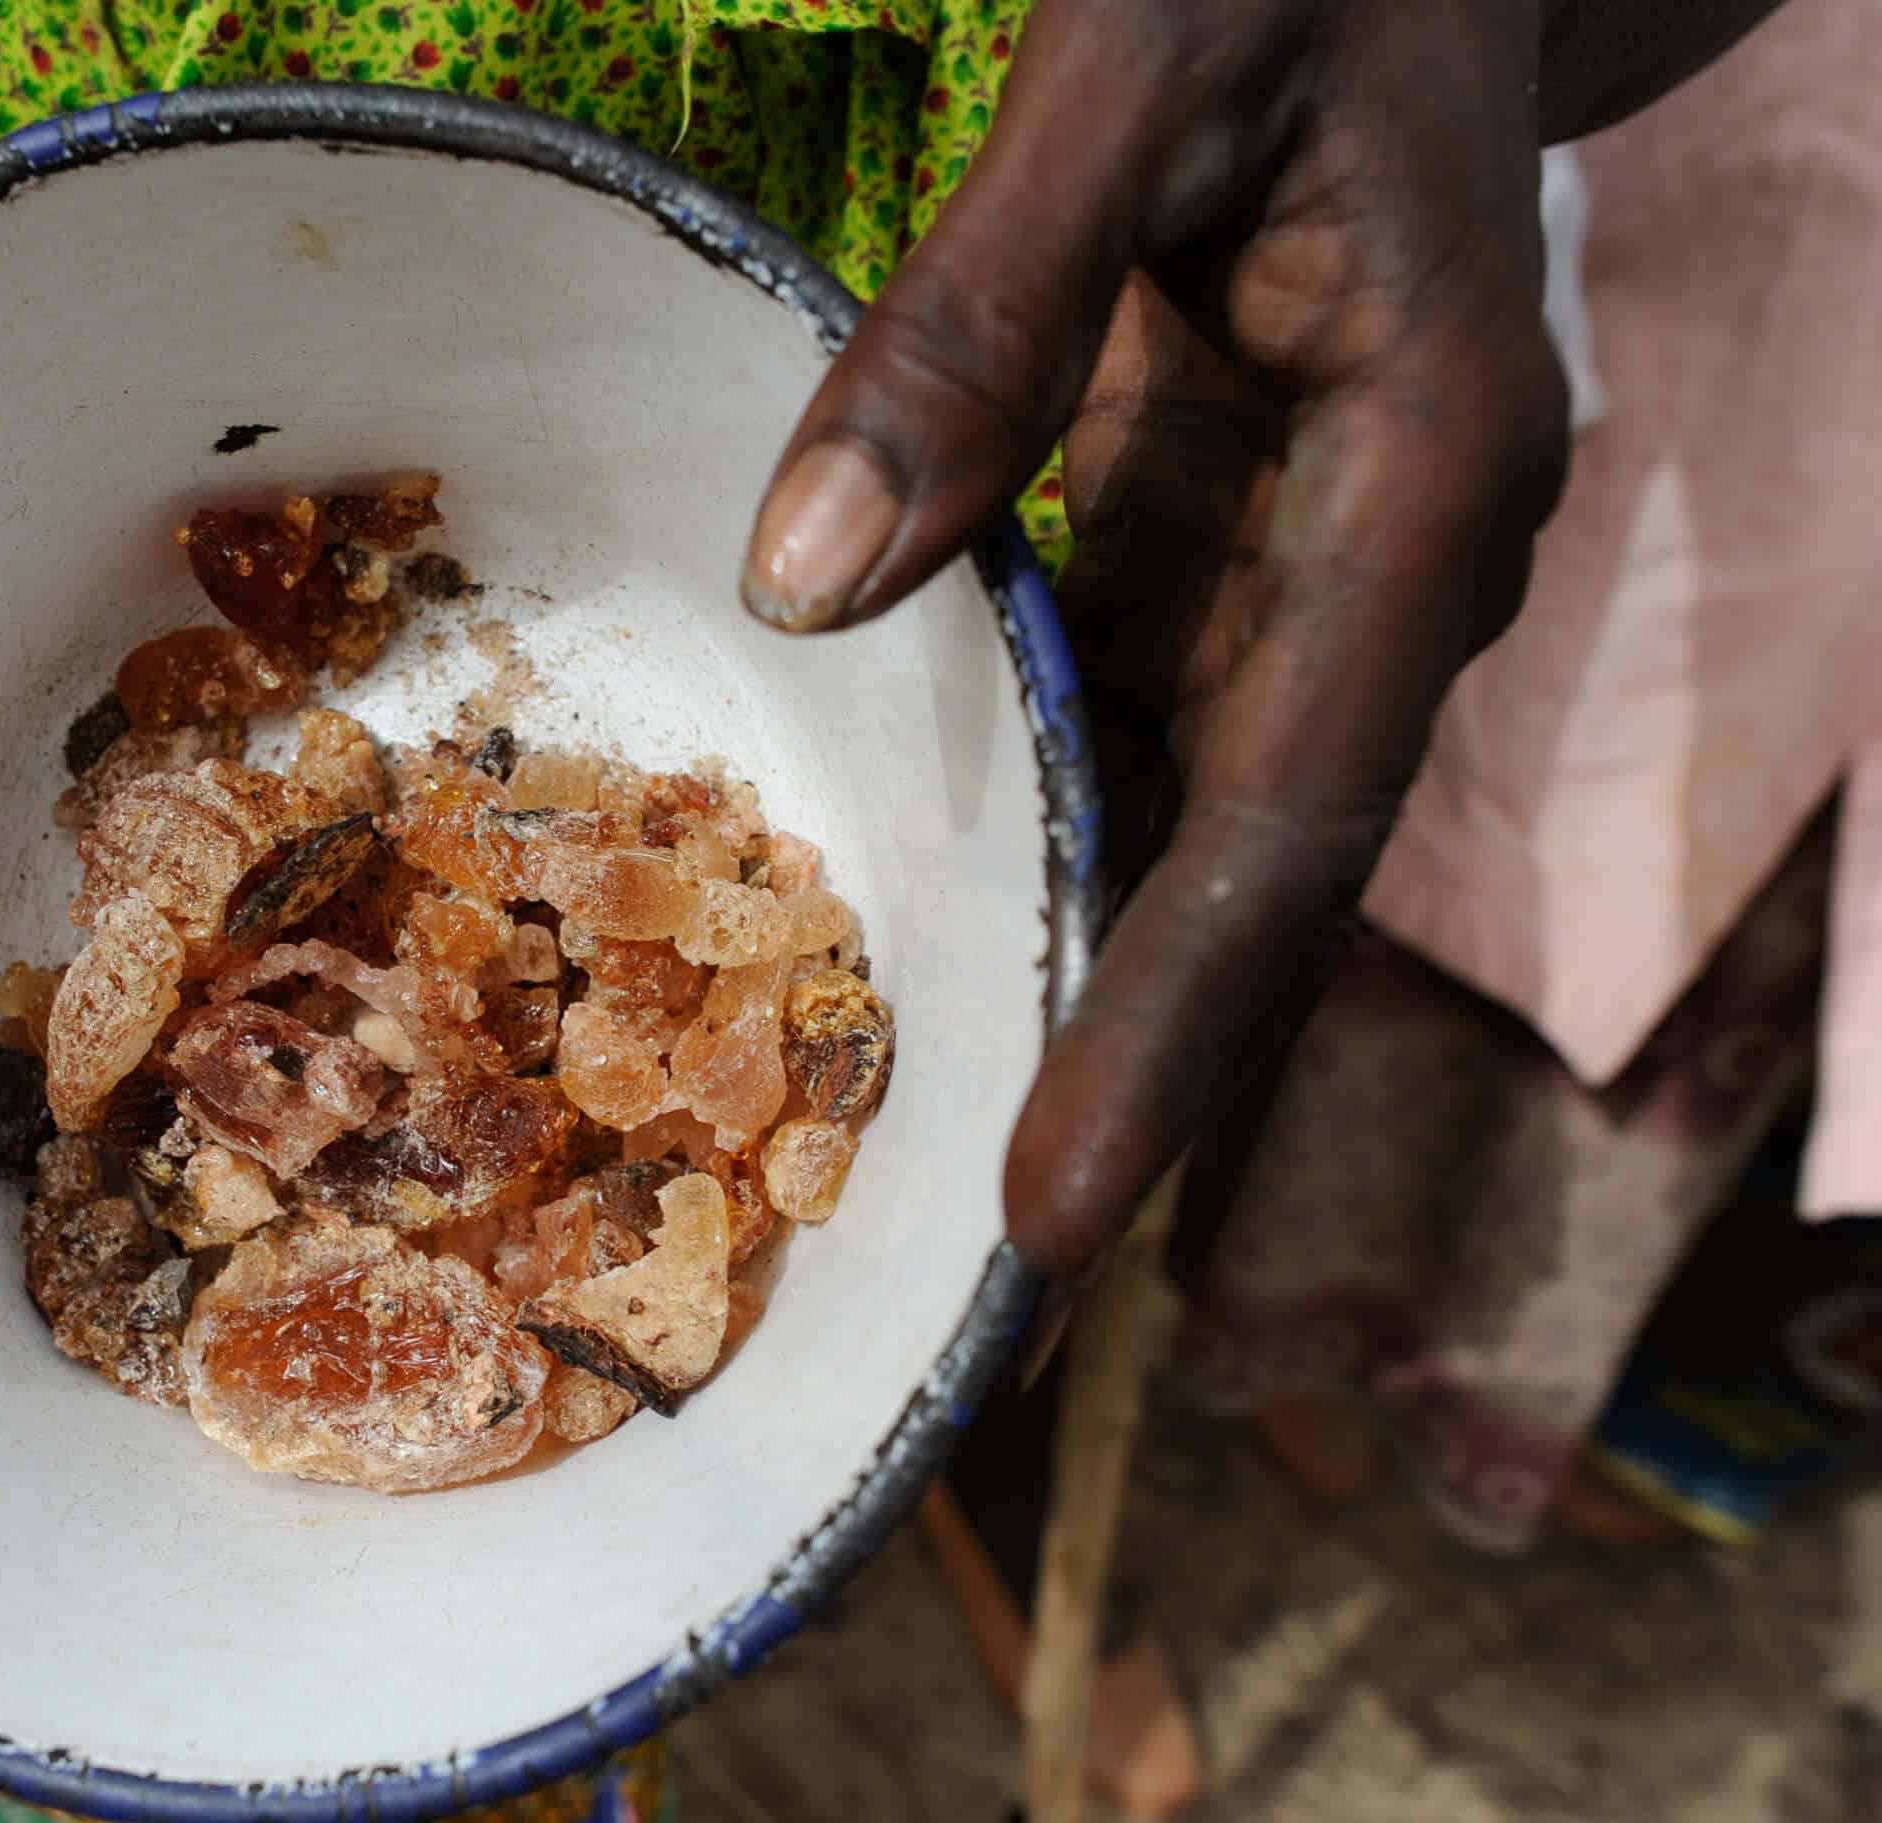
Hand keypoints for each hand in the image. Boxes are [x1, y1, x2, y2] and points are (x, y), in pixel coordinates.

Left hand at [743, 0, 1579, 1284]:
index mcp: (1423, 473)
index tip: (1056, 1220)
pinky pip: (1144, 708)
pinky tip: (935, 917)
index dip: (1172, 1029)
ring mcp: (1322, 550)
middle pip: (1254, 871)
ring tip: (924, 1157)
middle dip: (1130, 1078)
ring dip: (1081, 978)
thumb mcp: (1136, 67)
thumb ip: (987, 316)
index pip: (1287, 815)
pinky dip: (1048, 822)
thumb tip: (809, 578)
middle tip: (976, 1289)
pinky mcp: (1237, 516)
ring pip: (1200, 814)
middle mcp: (1392, 556)